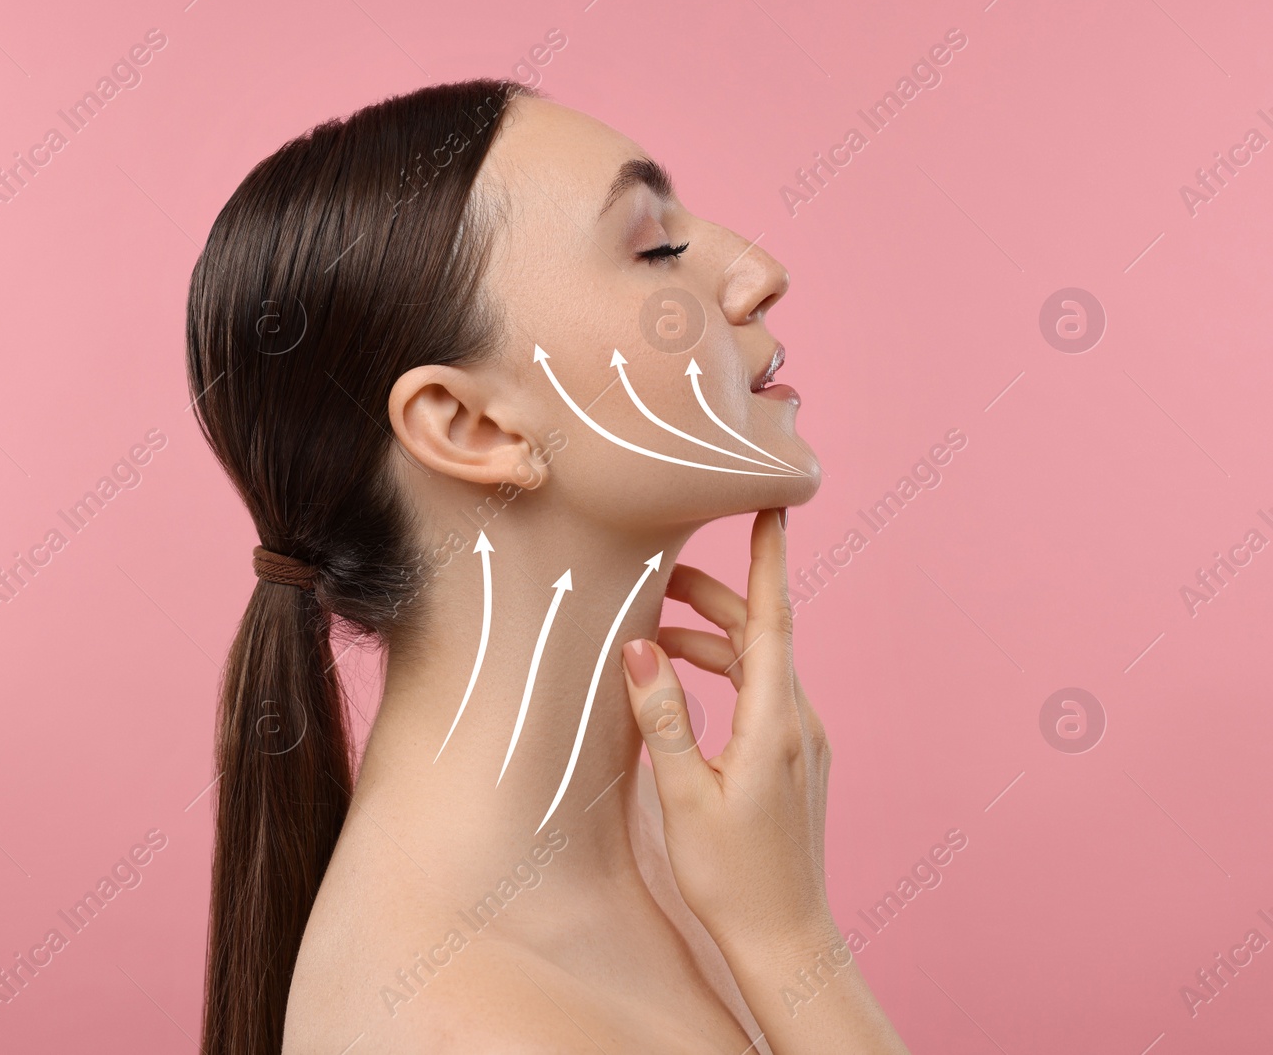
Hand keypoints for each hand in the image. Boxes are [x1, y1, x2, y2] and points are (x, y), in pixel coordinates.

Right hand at [621, 508, 909, 1052]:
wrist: (787, 937)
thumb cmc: (732, 875)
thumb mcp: (685, 793)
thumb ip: (664, 715)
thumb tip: (641, 648)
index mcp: (777, 720)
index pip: (775, 618)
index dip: (769, 559)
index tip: (772, 505)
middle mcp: (800, 720)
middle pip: (760, 635)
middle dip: (714, 600)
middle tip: (660, 582)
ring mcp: (802, 740)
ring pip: (759, 665)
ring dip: (711, 643)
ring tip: (654, 643)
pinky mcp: (795, 759)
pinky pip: (762, 694)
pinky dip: (724, 676)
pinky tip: (686, 690)